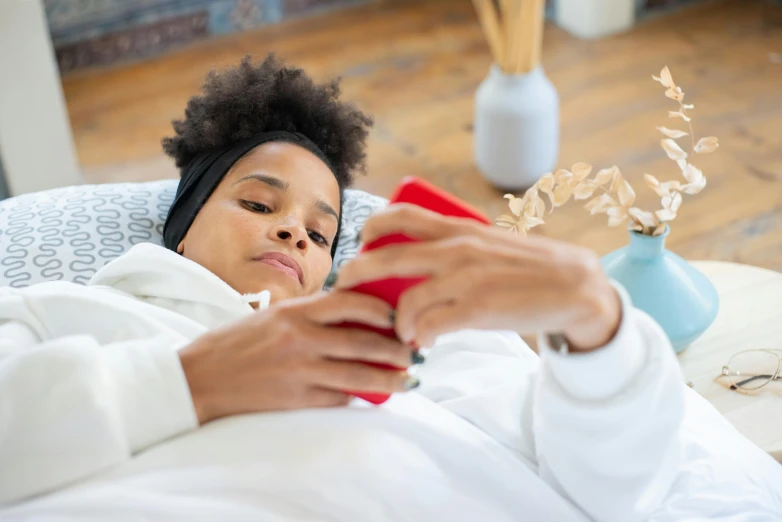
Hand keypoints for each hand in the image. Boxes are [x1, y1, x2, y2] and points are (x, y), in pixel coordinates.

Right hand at [179, 291, 418, 423]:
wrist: (198, 379)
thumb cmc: (235, 343)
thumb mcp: (273, 316)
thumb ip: (310, 314)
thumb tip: (353, 313)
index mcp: (294, 312)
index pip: (350, 302)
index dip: (382, 309)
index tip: (401, 316)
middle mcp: (300, 339)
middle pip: (363, 341)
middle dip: (397, 348)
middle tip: (417, 351)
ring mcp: (299, 371)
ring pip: (358, 376)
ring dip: (390, 378)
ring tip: (410, 379)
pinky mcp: (295, 400)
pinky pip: (337, 398)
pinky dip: (357, 396)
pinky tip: (373, 396)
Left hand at [334, 204, 621, 350]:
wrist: (575, 286)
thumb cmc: (530, 266)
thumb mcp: (490, 243)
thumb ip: (457, 247)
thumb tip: (420, 260)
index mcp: (459, 228)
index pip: (401, 215)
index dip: (371, 226)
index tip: (361, 240)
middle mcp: (457, 249)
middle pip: (386, 258)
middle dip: (356, 274)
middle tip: (347, 288)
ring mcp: (465, 280)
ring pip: (405, 302)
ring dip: (394, 322)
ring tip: (400, 332)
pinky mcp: (477, 309)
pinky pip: (430, 327)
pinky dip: (419, 338)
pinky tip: (423, 342)